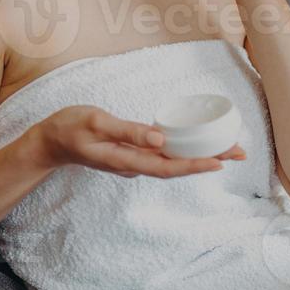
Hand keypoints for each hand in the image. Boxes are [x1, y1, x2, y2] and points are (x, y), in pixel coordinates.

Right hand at [31, 105, 246, 177]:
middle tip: (240, 153)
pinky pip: (164, 156)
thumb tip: (160, 139)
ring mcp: (134, 161)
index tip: (219, 162)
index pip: (166, 167)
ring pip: (172, 162)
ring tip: (228, 149)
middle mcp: (134, 165)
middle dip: (209, 161)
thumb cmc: (69, 128)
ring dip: (200, 156)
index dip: (194, 166)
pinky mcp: (133, 154)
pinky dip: (184, 151)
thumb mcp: (96, 122)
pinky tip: (198, 145)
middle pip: (177, 167)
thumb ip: (127, 131)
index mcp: (125, 160)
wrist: (50, 141)